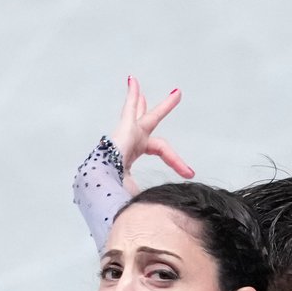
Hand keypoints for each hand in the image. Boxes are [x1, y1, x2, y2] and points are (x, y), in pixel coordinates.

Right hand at [110, 77, 193, 195]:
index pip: (162, 151)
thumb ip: (146, 195)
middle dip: (162, 110)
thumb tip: (161, 209)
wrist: (101, 184)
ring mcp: (128, 134)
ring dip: (150, 99)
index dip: (178, 161)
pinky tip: (133, 80)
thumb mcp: (135, 194)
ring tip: (164, 85)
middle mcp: (130, 142)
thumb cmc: (113, 191)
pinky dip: (132, 94)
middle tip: (176, 95)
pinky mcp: (125, 126)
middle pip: (150, 122)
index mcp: (132, 155)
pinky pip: (129, 106)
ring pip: (142, 111)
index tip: (190, 173)